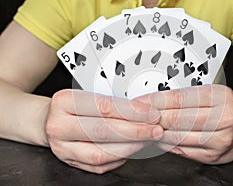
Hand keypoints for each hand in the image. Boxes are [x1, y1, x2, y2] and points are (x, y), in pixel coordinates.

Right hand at [46, 89, 162, 173]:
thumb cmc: (74, 105)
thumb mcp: (87, 94)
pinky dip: (120, 157)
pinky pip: (99, 165)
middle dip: (135, 131)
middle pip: (103, 131)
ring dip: (130, 147)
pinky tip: (132, 148)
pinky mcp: (69, 162)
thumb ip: (112, 102)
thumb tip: (145, 111)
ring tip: (147, 139)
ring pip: (101, 152)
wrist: (49, 120)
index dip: (132, 111)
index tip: (151, 113)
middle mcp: (58, 126)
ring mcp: (62, 147)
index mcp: (63, 101)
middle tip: (155, 129)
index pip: (104, 107)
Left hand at [134, 85, 232, 163]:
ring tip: (143, 127)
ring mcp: (221, 140)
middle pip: (178, 118)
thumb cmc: (221, 108)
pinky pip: (182, 150)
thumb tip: (151, 102)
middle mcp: (225, 118)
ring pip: (178, 136)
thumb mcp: (208, 94)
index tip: (139, 102)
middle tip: (136, 116)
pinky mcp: (214, 156)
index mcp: (221, 97)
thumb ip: (183, 98)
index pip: (180, 98)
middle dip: (153, 117)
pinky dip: (166, 144)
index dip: (156, 100)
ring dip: (156, 132)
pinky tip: (157, 138)